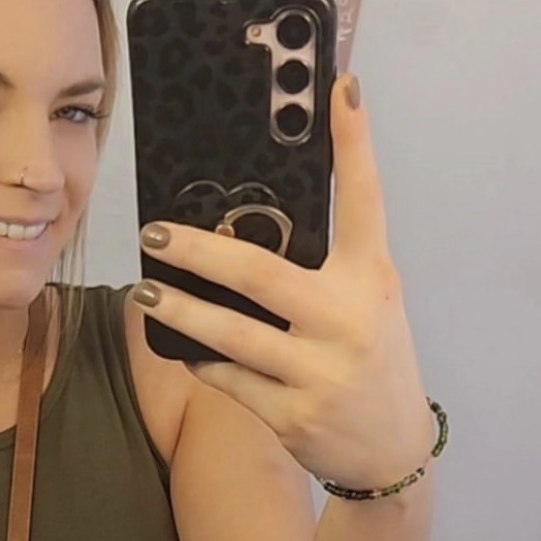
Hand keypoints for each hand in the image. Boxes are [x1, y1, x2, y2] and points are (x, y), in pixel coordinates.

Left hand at [133, 75, 434, 490]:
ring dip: (182, 310)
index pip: (366, 201)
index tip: (341, 90)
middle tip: (155, 232)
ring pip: (232, 335)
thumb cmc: (371, 361)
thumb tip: (249, 225)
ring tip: (149, 289)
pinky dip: (203, 360)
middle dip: (200, 252)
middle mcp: (348, 321)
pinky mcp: (292, 415)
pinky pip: (230, 379)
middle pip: (262, 274)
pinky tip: (184, 345)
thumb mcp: (367, 303)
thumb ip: (326, 266)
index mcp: (371, 280)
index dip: (355, 144)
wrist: (392, 450)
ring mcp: (319, 373)